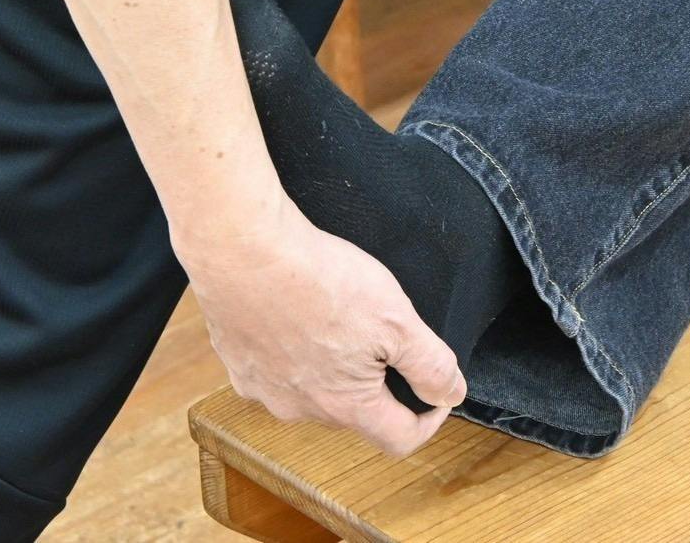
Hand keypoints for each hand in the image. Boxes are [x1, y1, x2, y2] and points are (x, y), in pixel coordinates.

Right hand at [181, 199, 466, 456]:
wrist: (243, 249)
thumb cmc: (317, 280)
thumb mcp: (397, 319)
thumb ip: (430, 364)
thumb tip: (451, 393)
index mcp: (345, 405)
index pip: (399, 439)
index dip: (430, 419)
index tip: (437, 389)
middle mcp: (300, 408)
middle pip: (355, 412)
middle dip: (379, 383)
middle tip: (387, 336)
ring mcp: (263, 388)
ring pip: (313, 389)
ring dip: (335, 365)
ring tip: (341, 317)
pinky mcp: (237, 361)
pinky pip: (277, 366)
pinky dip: (294, 349)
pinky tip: (300, 312)